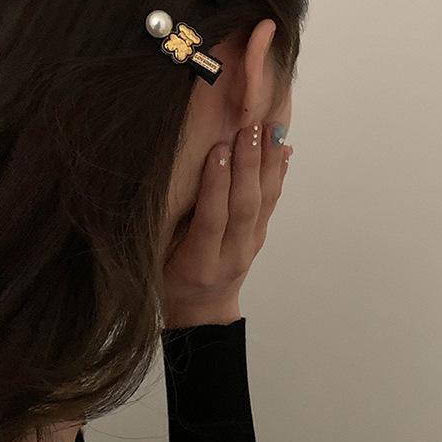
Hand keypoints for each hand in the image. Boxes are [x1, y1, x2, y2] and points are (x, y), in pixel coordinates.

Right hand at [162, 121, 291, 328]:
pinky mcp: (260, 238)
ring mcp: (250, 247)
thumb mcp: (157, 262)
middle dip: (249, 165)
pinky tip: (284, 150)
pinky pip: (271, 203)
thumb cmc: (169, 283)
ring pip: (264, 202)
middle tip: (250, 129)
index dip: (217, 184)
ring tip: (273, 129)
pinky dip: (278, 174)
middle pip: (245, 207)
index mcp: (200, 264)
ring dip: (269, 163)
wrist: (203, 313)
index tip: (219, 149)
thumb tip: (175, 177)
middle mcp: (232, 256)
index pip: (212, 219)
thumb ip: (167, 226)